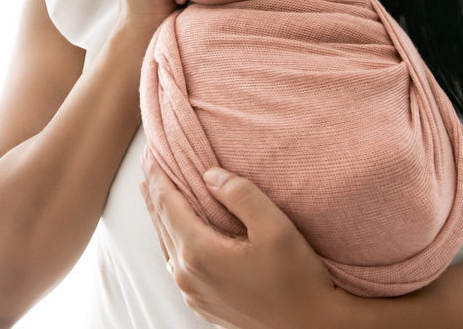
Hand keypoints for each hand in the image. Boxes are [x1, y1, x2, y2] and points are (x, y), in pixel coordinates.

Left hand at [139, 147, 343, 328]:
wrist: (313, 327)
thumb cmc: (299, 278)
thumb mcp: (275, 227)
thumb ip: (241, 194)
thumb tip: (210, 175)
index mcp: (200, 253)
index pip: (167, 203)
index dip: (157, 174)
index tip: (150, 152)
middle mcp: (188, 276)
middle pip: (162, 223)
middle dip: (155, 191)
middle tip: (148, 164)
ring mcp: (194, 294)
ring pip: (167, 245)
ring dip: (161, 216)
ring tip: (156, 193)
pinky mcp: (204, 305)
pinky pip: (177, 265)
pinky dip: (172, 240)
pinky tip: (177, 233)